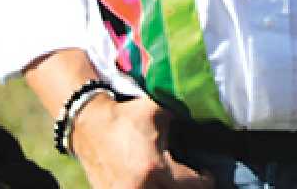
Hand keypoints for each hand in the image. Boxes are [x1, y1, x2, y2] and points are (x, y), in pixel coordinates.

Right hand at [71, 95, 212, 188]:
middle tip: (192, 179)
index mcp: (155, 168)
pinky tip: (154, 181)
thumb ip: (183, 127)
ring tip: (173, 179)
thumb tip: (203, 135)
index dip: (205, 180)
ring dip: (168, 188)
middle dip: (187, 187)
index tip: (207, 175)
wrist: (89, 127)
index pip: (193, 186)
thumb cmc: (127, 117)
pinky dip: (151, 188)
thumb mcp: (161, 115)